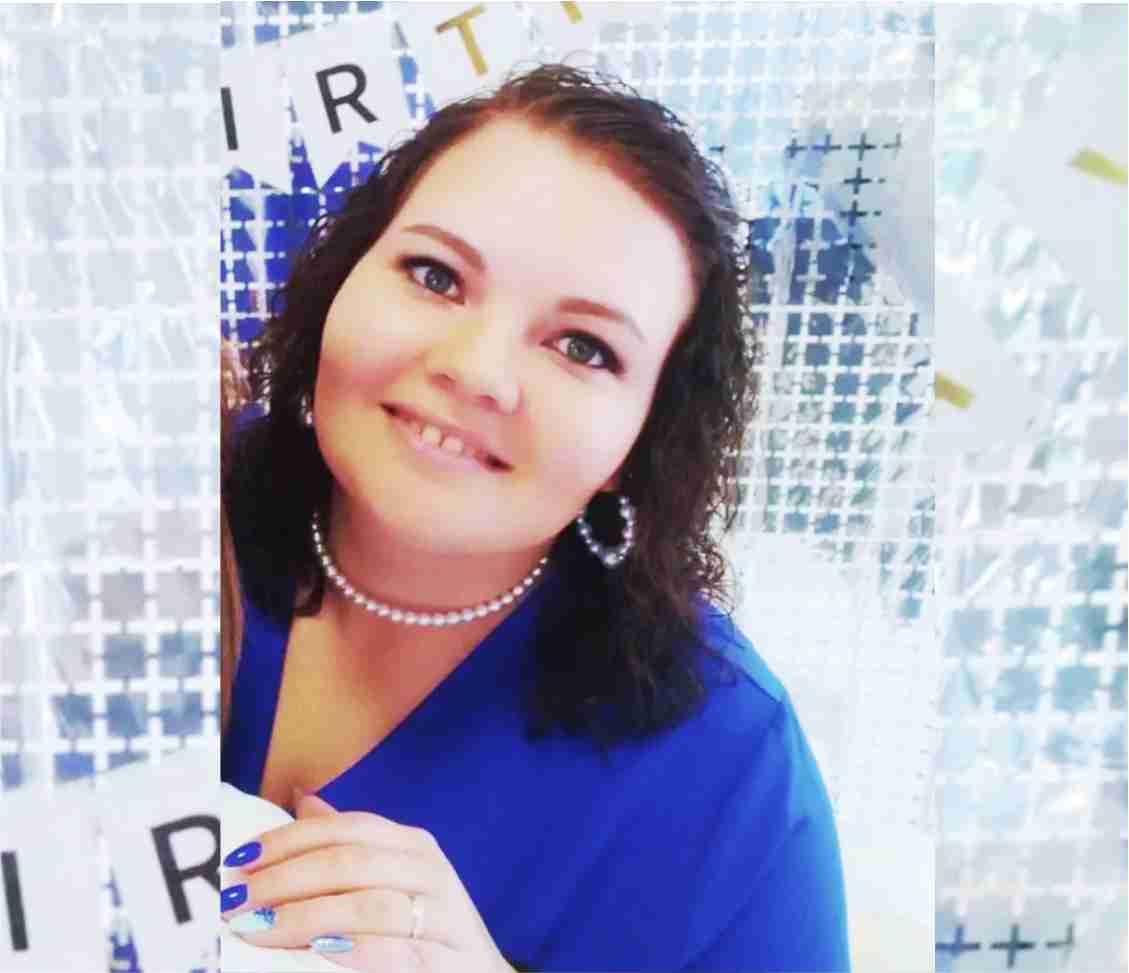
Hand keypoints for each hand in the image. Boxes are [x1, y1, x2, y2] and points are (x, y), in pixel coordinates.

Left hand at [221, 792, 514, 972]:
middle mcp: (431, 871)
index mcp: (413, 845)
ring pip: (371, 906)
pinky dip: (360, 953)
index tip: (239, 859)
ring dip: (306, 917)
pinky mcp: (452, 962)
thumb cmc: (422, 928)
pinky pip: (402, 954)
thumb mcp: (392, 878)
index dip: (290, 839)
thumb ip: (348, 843)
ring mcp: (445, 917)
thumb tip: (301, 797)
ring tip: (257, 930)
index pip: (348, 828)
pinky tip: (321, 954)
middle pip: (351, 863)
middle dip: (285, 880)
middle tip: (235, 901)